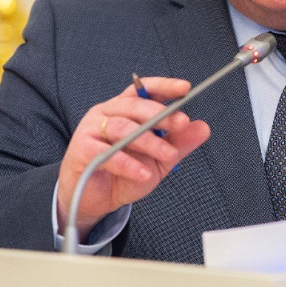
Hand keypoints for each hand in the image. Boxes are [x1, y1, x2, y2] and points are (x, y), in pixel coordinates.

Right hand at [56, 77, 209, 237]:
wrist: (95, 200)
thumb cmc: (124, 174)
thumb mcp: (159, 160)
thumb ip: (178, 144)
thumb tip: (202, 127)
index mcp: (126, 109)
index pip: (144, 90)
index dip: (164, 86)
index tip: (185, 88)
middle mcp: (108, 113)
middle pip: (135, 106)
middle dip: (161, 114)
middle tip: (182, 124)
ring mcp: (92, 129)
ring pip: (123, 127)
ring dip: (149, 142)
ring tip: (169, 155)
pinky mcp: (83, 150)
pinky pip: (108, 154)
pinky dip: (129, 164)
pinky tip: (144, 173)